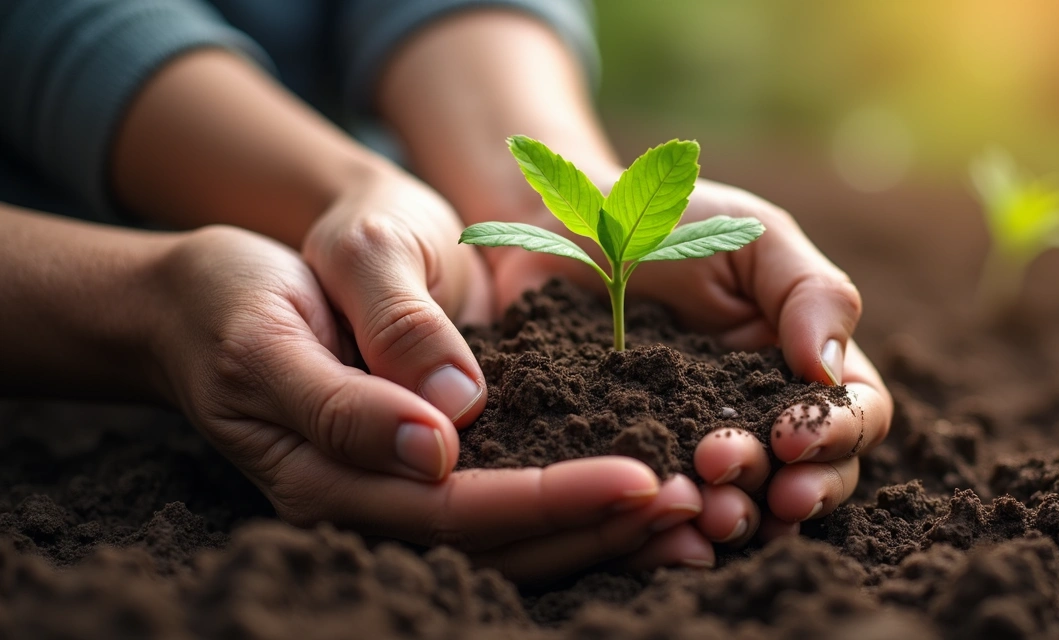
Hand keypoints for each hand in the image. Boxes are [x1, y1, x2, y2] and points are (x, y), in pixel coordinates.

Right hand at [150, 217, 708, 581]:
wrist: (218, 288)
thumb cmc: (240, 292)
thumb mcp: (285, 311)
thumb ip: (359, 373)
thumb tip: (438, 441)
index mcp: (324, 476)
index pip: (452, 510)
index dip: (548, 502)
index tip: (637, 480)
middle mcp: (365, 501)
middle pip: (495, 544)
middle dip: (595, 531)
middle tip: (692, 511)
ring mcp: (395, 491)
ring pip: (508, 540)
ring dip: (600, 535)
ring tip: (690, 518)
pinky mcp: (424, 468)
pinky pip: (505, 504)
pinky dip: (575, 509)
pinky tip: (638, 499)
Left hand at [490, 178, 893, 553]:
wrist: (565, 227)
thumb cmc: (670, 222)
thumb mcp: (752, 236)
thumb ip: (811, 293)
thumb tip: (830, 372)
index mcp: (803, 361)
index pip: (857, 412)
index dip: (841, 434)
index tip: (794, 437)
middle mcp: (762, 413)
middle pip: (814, 474)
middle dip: (796, 488)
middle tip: (757, 483)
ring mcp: (700, 442)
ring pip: (748, 502)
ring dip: (742, 516)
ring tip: (711, 512)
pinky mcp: (638, 460)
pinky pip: (665, 505)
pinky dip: (673, 523)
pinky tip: (662, 520)